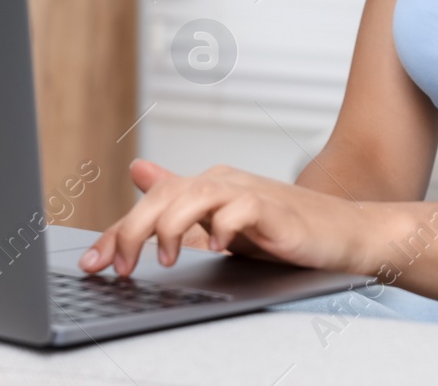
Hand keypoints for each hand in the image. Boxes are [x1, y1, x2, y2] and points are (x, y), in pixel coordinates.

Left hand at [78, 159, 374, 277]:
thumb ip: (180, 201)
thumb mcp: (221, 220)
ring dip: (171, 227)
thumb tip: (138, 171)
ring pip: (196, 195)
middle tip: (117, 266)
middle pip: (166, 196)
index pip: (152, 203)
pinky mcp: (274, 209)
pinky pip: (242, 208)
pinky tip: (216, 247)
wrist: (344, 234)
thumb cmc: (284, 230)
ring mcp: (249, 192)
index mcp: (206, 186)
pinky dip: (224, 226)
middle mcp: (223, 182)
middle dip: (133, 229)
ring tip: (161, 259)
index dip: (117, 231)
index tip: (94, 262)